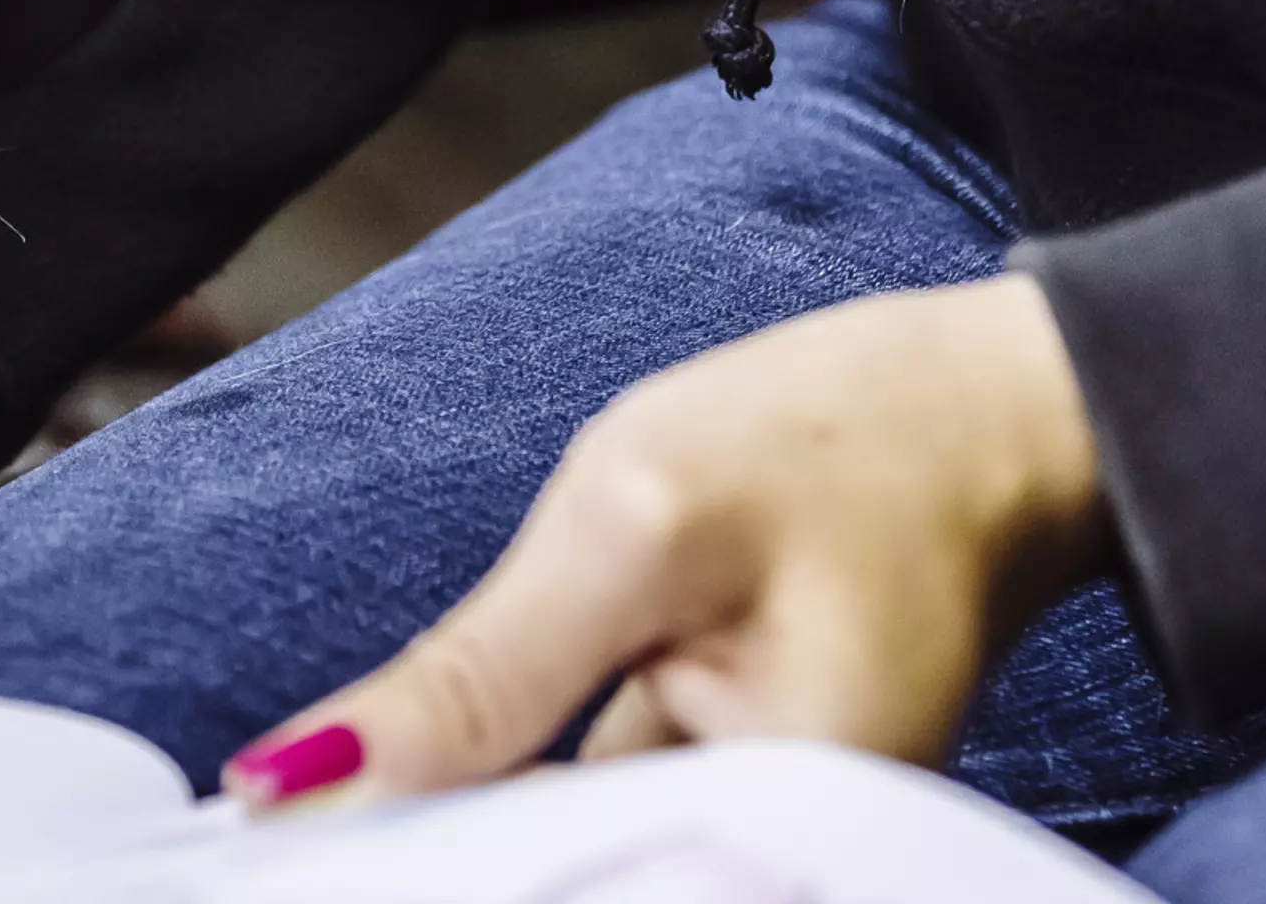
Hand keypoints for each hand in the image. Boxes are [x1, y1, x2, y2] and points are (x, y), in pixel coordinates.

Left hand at [225, 274, 1108, 809]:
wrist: (990, 408)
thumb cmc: (846, 442)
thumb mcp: (637, 527)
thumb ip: (480, 676)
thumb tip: (298, 780)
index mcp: (779, 829)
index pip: (552, 884)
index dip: (409, 864)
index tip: (276, 847)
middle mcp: (771, 854)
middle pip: (553, 872)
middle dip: (429, 842)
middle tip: (279, 818)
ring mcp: (744, 816)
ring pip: (556, 845)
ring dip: (455, 817)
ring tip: (316, 805)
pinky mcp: (719, 773)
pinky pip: (589, 801)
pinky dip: (508, 780)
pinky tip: (413, 771)